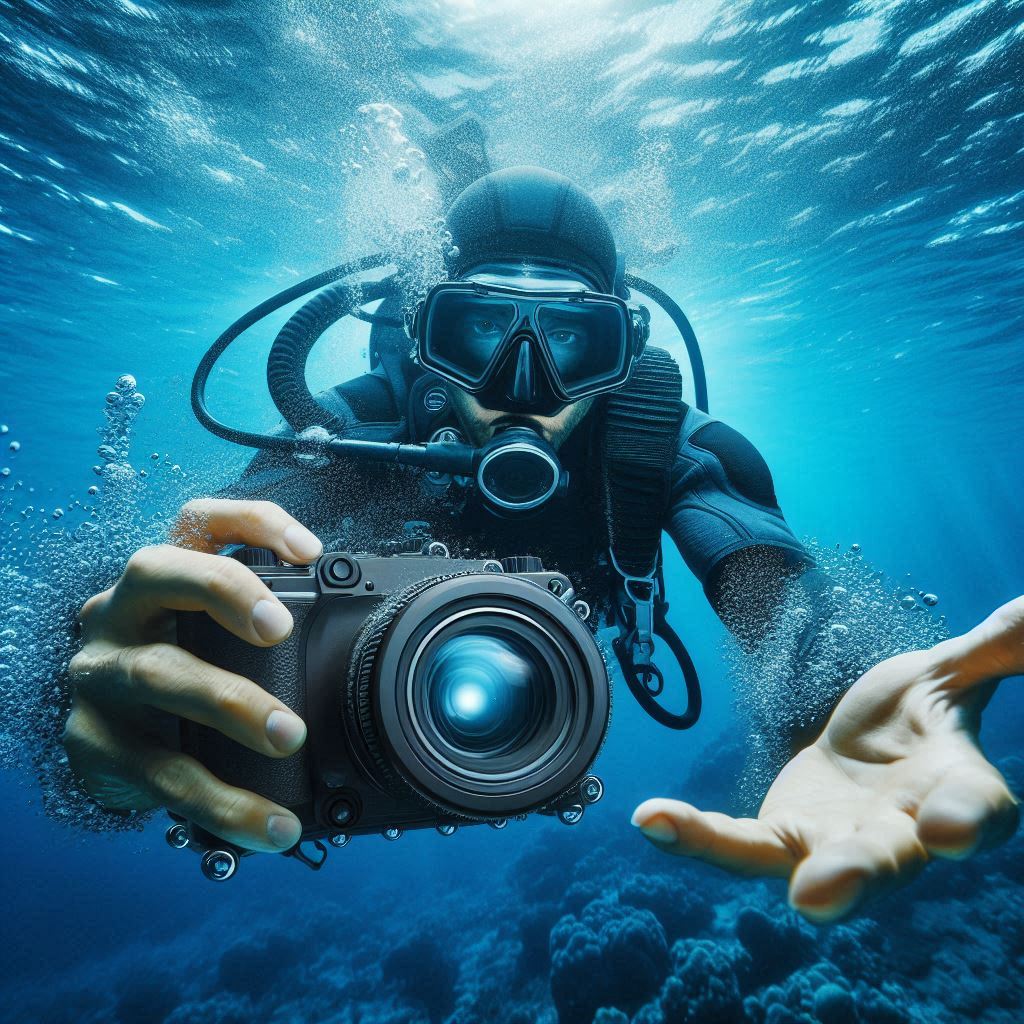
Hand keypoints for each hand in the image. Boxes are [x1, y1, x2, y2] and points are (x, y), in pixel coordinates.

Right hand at [61, 498, 322, 853]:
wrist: (108, 748)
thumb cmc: (182, 677)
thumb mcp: (212, 640)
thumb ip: (266, 632)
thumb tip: (365, 646)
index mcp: (161, 580)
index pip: (196, 522)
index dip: (252, 524)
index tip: (311, 552)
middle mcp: (119, 613)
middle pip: (156, 571)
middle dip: (223, 589)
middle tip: (280, 627)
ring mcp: (99, 675)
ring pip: (157, 674)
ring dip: (230, 703)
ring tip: (290, 736)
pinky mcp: (92, 743)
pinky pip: (161, 773)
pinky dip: (223, 801)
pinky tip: (271, 823)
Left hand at [631, 596, 1023, 922]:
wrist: (875, 752)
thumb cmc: (919, 717)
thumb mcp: (954, 672)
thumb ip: (997, 647)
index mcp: (959, 793)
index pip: (975, 808)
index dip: (968, 821)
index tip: (956, 831)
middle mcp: (901, 833)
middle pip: (884, 860)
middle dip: (854, 875)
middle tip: (816, 899)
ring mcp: (836, 843)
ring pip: (806, 864)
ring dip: (749, 864)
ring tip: (692, 848)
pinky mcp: (782, 837)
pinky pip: (739, 844)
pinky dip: (696, 836)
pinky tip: (649, 818)